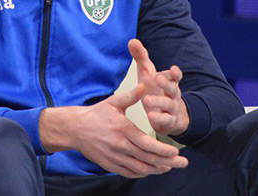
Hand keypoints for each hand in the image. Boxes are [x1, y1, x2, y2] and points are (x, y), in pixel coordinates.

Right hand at [40, 84, 187, 177]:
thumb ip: (131, 96)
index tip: (176, 152)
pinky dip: (143, 172)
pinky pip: (130, 172)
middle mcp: (120, 145)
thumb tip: (144, 85)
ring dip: (157, 169)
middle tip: (183, 163)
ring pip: (140, 168)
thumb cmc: (95, 114)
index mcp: (123, 129)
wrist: (75, 129)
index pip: (146, 143)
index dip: (162, 150)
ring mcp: (114, 157)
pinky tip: (152, 170)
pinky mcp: (110, 164)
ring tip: (170, 167)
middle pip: (147, 158)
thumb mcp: (113, 102)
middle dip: (168, 162)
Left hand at [128, 38, 189, 136]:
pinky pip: (165, 119)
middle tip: (158, 79)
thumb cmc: (156, 91)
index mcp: (169, 81)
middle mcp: (173, 94)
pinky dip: (159, 118)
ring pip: (168, 104)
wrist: (170, 116)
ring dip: (159, 101)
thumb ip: (141, 58)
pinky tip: (151, 116)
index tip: (173, 69)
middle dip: (166, 84)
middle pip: (173, 88)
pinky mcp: (168, 121)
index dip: (176, 73)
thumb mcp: (148, 74)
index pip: (176, 76)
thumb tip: (132, 40)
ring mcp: (171, 108)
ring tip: (147, 100)